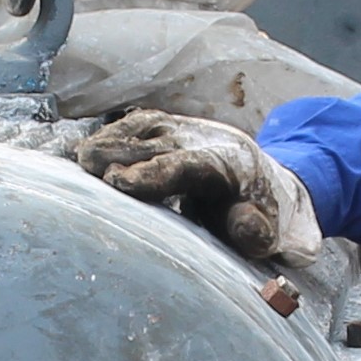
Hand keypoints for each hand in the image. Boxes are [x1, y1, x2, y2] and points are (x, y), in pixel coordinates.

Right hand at [76, 110, 322, 266]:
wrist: (279, 187)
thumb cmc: (270, 219)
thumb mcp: (275, 235)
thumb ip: (259, 231)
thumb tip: (242, 221)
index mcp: (233, 164)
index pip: (188, 164)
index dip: (153, 173)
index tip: (120, 183)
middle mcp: (210, 139)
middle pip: (160, 140)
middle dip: (122, 151)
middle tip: (85, 166)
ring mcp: (192, 130)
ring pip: (148, 128)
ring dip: (113, 140)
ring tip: (81, 158)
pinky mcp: (178, 130)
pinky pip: (144, 125)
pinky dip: (116, 134)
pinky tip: (91, 150)